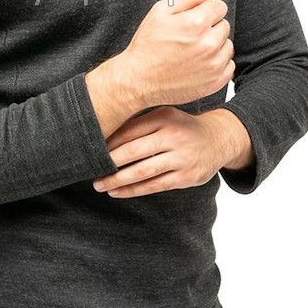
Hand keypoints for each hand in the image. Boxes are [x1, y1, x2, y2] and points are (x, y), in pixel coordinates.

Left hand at [92, 105, 231, 197]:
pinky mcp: (186, 177)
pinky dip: (133, 190)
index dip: (109, 142)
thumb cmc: (181, 126)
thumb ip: (140, 122)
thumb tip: (103, 134)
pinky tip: (117, 192)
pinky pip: (155, 186)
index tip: (90, 149)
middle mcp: (174, 136)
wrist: (218, 139)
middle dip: (109, 162)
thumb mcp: (165, 115)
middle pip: (134, 151)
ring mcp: (181, 158)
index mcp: (165, 117)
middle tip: (90, 169)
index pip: (130, 130)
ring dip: (118, 180)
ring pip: (143, 172)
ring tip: (100, 184)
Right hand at [120, 0, 234, 108]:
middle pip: (224, 25)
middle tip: (188, 37)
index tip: (191, 20)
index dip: (204, 10)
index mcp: (196, 23)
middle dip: (209, 27)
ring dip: (214, 45)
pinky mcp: (215, 81)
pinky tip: (198, 64)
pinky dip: (216, 63)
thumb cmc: (148, 44)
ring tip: (192, 51)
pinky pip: (229, 65)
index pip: (219, 6)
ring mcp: (213, 65)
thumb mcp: (161, 11)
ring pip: (227, 45)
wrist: (139, 80)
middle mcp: (208, 44)